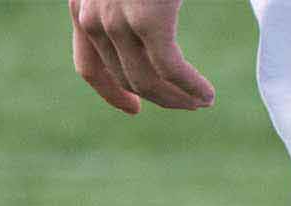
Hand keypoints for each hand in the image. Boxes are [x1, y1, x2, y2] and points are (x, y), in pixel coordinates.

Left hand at [70, 0, 214, 115]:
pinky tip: (208, 94)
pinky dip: (192, 87)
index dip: (112, 95)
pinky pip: (171, 70)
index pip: (89, 67)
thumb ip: (125, 10)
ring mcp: (116, 18)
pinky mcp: (148, 19)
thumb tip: (141, 44)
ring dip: (177, 98)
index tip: (135, 110)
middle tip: (190, 103)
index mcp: (82, 3)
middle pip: (125, 79)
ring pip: (146, 81)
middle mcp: (91, 13)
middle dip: (160, 98)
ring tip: (202, 101)